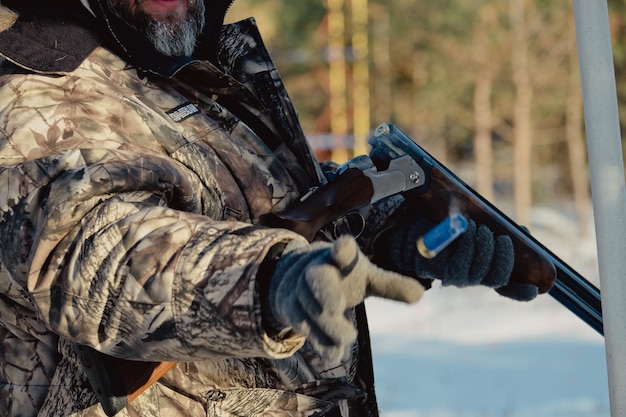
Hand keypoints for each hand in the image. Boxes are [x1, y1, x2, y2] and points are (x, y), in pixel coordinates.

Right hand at [265, 235, 423, 363]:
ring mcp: (300, 289)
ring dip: (328, 325)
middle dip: (325, 291)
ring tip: (349, 337)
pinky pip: (302, 325)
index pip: (342, 249)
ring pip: (310, 307)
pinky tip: (334, 354)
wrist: (297, 278)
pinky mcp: (291, 308)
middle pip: (317, 277)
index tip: (344, 246)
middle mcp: (317, 269)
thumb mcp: (367, 279)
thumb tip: (420, 295)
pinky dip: (318, 341)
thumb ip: (391, 285)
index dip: (343, 249)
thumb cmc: (342, 276)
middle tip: (336, 307)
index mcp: (340, 257)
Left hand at [376, 213, 538, 300]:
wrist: (415, 230)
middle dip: (503, 256)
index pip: (510, 289)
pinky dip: (467, 245)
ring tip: (479, 230)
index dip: (522, 291)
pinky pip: (459, 263)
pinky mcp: (441, 270)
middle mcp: (475, 278)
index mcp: (487, 271)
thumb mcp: (477, 229)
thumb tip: (523, 233)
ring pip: (479, 271)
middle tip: (499, 237)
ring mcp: (457, 276)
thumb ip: (499, 232)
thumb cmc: (451, 229)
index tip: (535, 289)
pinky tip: (467, 231)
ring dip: (483, 247)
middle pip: (497, 277)